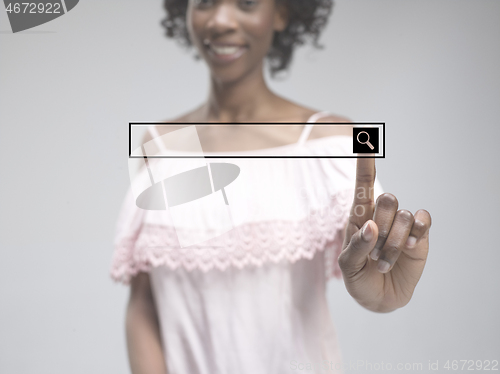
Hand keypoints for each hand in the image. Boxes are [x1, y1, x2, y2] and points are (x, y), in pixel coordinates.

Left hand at [338, 156, 431, 312]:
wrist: (380, 298)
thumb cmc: (358, 278)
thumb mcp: (348, 266)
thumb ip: (356, 246)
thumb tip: (370, 226)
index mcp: (358, 217)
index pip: (363, 185)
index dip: (366, 164)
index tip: (367, 140)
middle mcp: (380, 216)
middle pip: (386, 199)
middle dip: (382, 227)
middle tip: (374, 252)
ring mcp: (401, 224)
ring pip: (404, 215)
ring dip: (394, 244)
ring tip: (385, 260)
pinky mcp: (419, 235)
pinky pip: (423, 219)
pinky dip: (417, 232)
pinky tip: (410, 247)